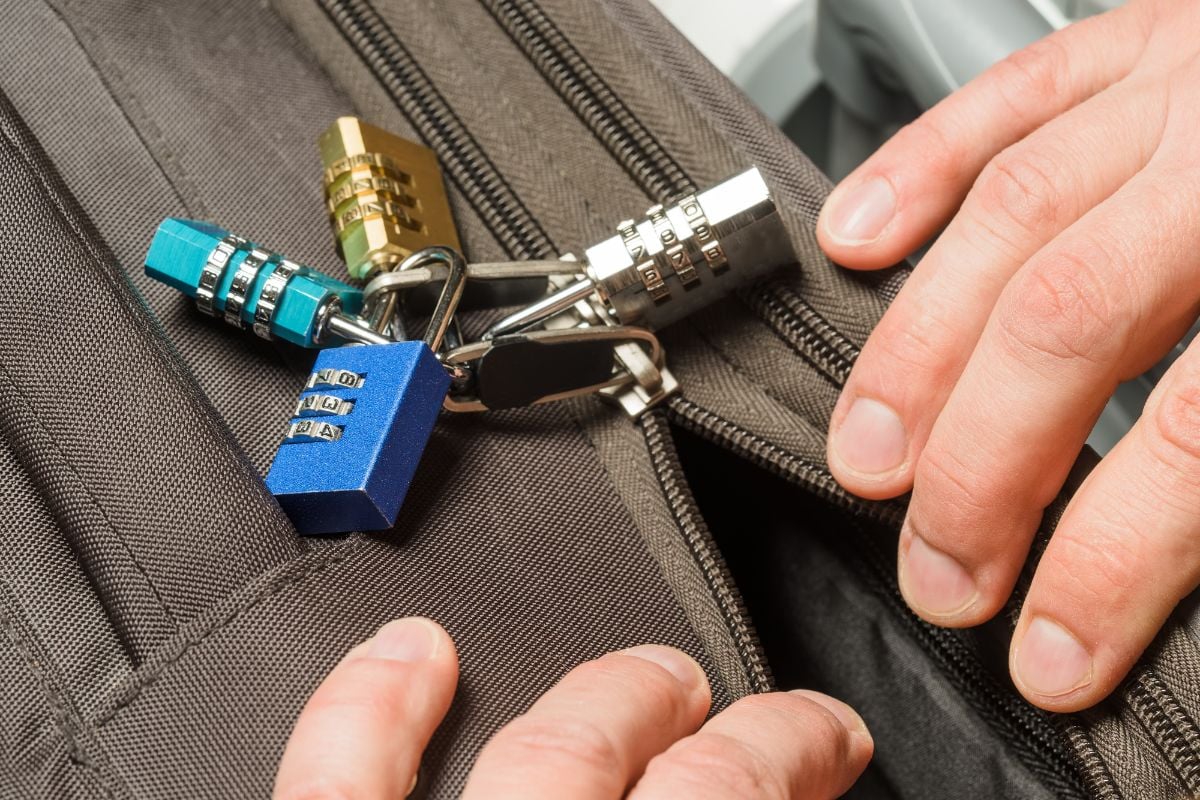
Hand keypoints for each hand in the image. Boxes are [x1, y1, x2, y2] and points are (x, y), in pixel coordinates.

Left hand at [274, 617, 871, 798]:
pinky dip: (371, 712)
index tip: (829, 742)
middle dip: (742, 740)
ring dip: (610, 705)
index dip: (797, 756)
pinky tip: (410, 651)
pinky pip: (336, 786)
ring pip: (541, 764)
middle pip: (679, 786)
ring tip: (649, 676)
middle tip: (765, 723)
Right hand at [819, 0, 1199, 711]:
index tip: (1052, 648)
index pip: (1199, 434)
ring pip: (1011, 218)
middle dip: (978, 467)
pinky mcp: (1141, 42)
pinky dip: (916, 171)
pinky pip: (1008, 99)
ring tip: (870, 455)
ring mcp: (1185, 84)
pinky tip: (861, 243)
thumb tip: (1188, 591)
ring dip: (917, 353)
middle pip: (1067, 321)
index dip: (1110, 560)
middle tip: (938, 569)